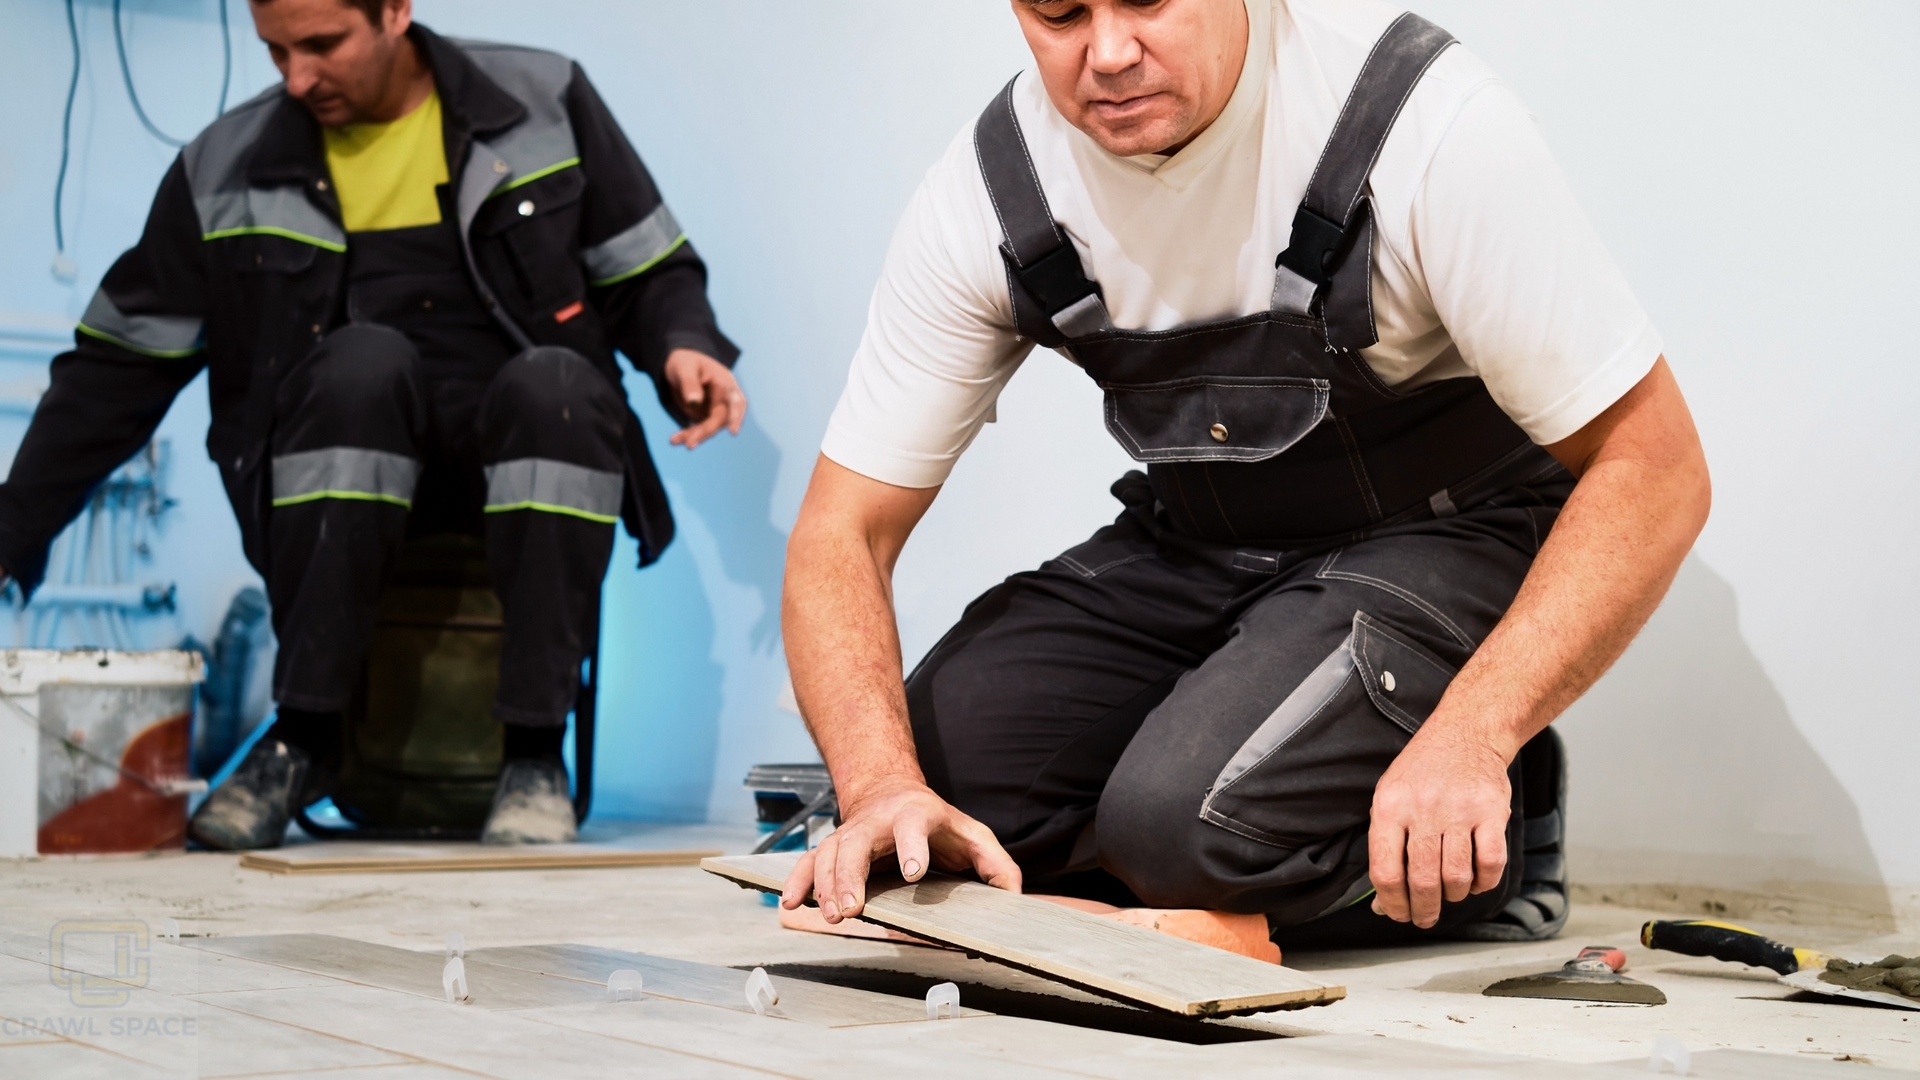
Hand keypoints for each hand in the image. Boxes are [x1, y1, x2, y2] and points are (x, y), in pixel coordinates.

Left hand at [662, 349, 745, 448]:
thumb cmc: (684, 362)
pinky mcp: (704, 417)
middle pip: (721, 419)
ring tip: (675, 440)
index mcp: (724, 383)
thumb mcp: (684, 368)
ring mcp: (715, 410)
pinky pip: (698, 429)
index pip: (735, 400)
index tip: (733, 431)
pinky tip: (674, 440)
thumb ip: (689, 383)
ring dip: (695, 435)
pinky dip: (687, 435)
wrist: (678, 367)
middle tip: (689, 444)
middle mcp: (724, 398)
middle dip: (706, 431)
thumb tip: (694, 401)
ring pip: (710, 428)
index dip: (736, 416)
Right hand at [779, 777, 1021, 922]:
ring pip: (828, 854)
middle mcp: (877, 822)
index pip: (913, 828)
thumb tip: (1014, 897)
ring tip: (829, 914)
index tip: (912, 872)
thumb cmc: (936, 823)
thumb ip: (996, 864)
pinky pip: (809, 862)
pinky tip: (791, 903)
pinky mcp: (832, 848)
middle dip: (851, 875)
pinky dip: (798, 881)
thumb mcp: (972, 835)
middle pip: (857, 843)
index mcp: (916, 815)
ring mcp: (850, 834)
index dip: (913, 848)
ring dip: (825, 885)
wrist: (890, 791)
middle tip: (851, 908)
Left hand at [1367, 724, 1512, 927]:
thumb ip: (1384, 847)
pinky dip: (1484, 882)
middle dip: (1423, 910)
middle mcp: (1423, 808)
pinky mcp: (1492, 811)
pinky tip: (1476, 881)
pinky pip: (1491, 863)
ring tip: (1450, 893)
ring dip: (1454, 896)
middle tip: (1424, 918)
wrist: (1466, 733)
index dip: (1391, 903)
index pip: (1385, 871)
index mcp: (1390, 807)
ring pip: (1457, 877)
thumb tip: (1381, 902)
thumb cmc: (1422, 771)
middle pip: (1423, 881)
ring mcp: (1460, 810)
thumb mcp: (1390, 798)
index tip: (1396, 914)